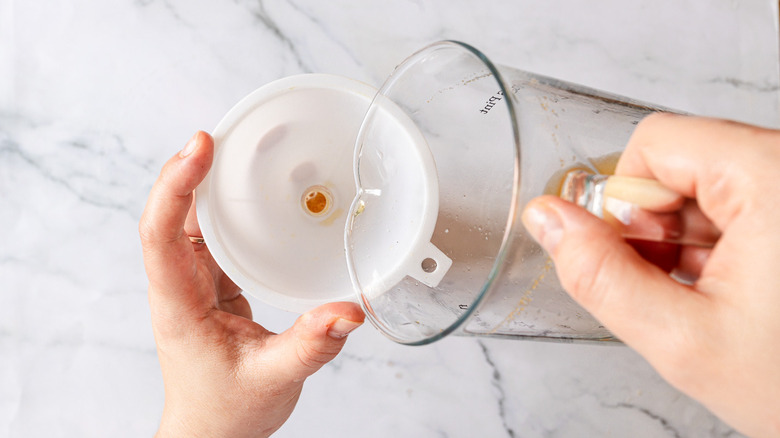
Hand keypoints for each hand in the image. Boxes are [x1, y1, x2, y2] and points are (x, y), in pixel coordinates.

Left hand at [139, 132, 364, 436]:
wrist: (213, 430)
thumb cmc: (227, 410)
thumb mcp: (274, 378)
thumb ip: (312, 345)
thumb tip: (349, 311)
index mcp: (180, 305)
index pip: (161, 234)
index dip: (175, 187)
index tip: (198, 150)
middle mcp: (180, 287)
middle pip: (167, 216)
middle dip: (185, 171)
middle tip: (215, 137)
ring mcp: (193, 283)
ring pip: (184, 221)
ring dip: (199, 184)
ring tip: (226, 150)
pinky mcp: (211, 284)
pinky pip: (206, 234)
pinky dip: (219, 206)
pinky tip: (241, 191)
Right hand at [521, 114, 779, 437]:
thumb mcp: (684, 340)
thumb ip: (599, 276)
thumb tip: (547, 219)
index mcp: (774, 178)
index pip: (657, 143)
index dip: (627, 203)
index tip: (640, 257)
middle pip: (681, 161)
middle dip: (655, 226)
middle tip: (674, 287)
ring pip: (705, 186)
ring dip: (684, 240)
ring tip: (709, 298)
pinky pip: (737, 204)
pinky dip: (715, 245)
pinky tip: (728, 291)